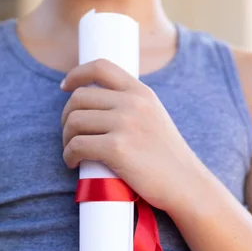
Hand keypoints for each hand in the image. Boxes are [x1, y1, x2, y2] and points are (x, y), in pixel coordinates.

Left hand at [61, 58, 191, 210]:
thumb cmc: (166, 157)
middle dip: (66, 116)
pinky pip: (77, 146)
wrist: (185, 184)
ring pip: (74, 121)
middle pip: (79, 98)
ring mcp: (125, 125)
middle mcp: (133, 103)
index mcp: (142, 92)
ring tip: (72, 150)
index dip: (77, 74)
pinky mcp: (117, 149)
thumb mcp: (154, 117)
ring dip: (66, 138)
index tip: (66, 86)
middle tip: (70, 133)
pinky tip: (73, 162)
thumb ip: (131, 105)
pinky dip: (68, 155)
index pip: (101, 67)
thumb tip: (95, 102)